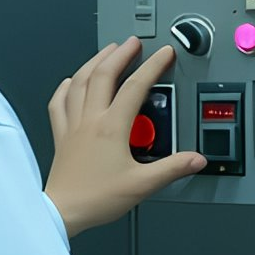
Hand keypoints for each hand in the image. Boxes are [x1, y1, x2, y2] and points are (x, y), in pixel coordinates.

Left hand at [44, 38, 206, 236]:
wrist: (62, 211)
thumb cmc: (95, 198)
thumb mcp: (142, 185)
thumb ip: (172, 168)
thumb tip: (195, 159)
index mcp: (111, 128)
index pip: (136, 87)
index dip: (153, 66)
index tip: (164, 54)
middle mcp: (90, 120)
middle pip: (103, 74)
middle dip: (120, 54)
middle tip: (133, 43)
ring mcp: (72, 125)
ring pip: (80, 81)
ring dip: (94, 62)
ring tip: (106, 51)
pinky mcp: (61, 135)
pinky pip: (59, 102)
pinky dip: (66, 87)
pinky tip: (70, 81)